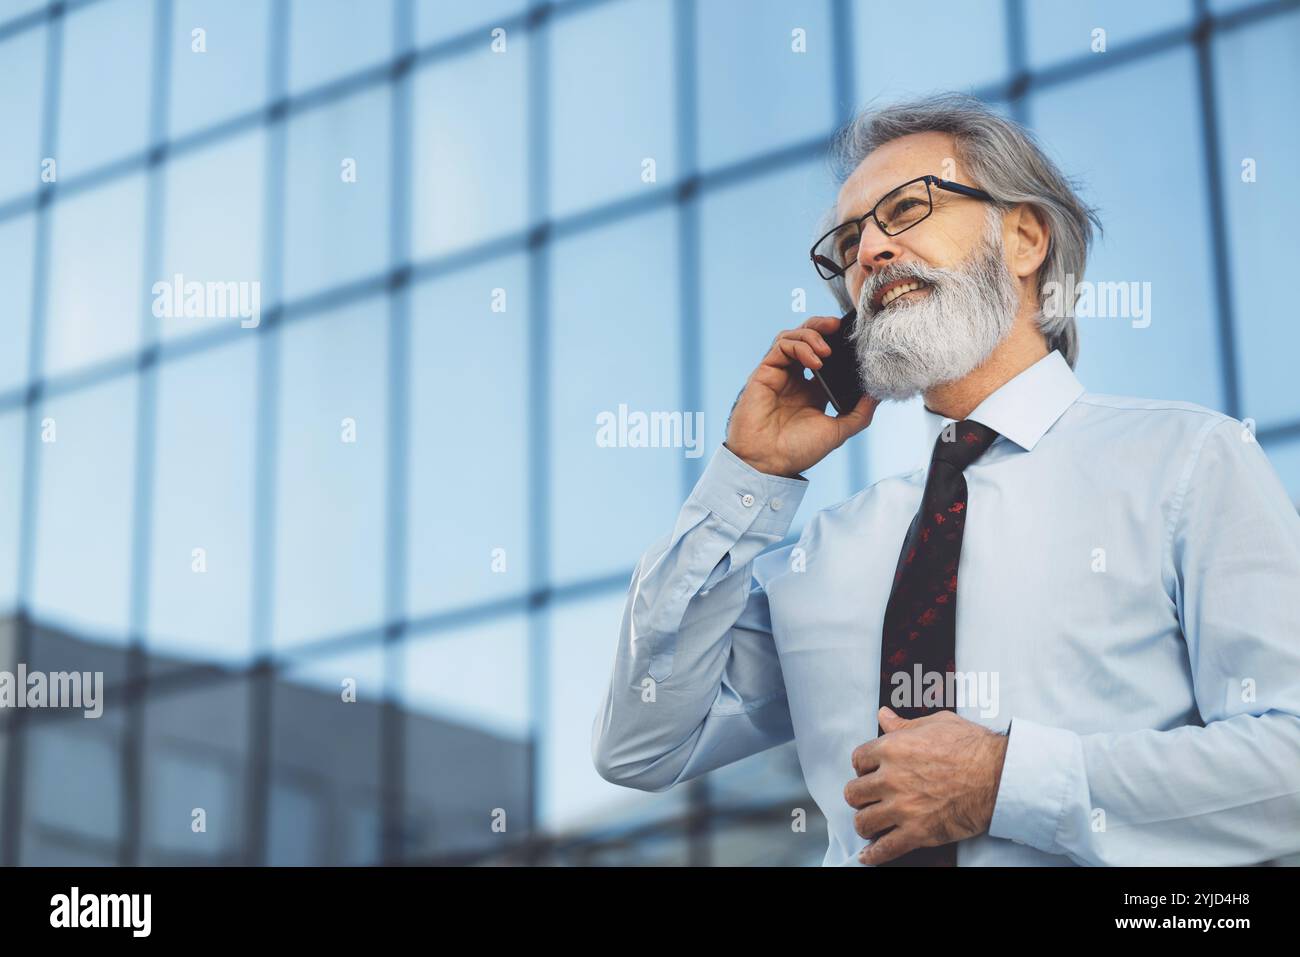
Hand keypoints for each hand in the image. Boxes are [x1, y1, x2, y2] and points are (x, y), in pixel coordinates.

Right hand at [724, 315, 878, 478]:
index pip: (824, 355)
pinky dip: (800, 346)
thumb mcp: (838, 431)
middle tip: (838, 326)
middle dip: (822, 327)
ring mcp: (779, 374)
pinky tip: (816, 360)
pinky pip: (781, 346)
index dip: (837, 343)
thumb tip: (877, 394)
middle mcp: (794, 378)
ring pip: (792, 337)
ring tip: (827, 350)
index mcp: (811, 390)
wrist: (769, 462)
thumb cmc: (797, 451)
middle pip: (806, 339)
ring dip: (812, 335)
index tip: (853, 341)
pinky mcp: (764, 372)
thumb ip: (859, 413)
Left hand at [844, 707, 1007, 864]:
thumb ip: (904, 724)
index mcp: (892, 749)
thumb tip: (884, 715)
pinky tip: (868, 856)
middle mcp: (891, 778)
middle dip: (860, 795)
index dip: (863, 766)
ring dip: (865, 823)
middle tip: (870, 798)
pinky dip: (873, 855)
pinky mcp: (917, 832)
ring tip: (873, 822)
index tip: (870, 772)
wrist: (999, 775)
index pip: (858, 760)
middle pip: (854, 792)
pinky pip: (885, 848)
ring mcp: (902, 807)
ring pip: (863, 821)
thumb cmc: (972, 747)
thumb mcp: (935, 723)